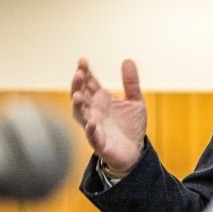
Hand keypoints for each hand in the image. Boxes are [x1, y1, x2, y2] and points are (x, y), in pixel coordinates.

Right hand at [70, 58, 147, 174]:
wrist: (135, 151)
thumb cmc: (131, 126)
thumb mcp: (135, 101)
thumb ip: (131, 82)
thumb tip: (128, 60)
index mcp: (101, 100)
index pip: (89, 83)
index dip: (85, 72)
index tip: (82, 61)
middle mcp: (94, 111)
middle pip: (81, 95)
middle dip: (78, 85)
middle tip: (79, 73)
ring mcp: (95, 127)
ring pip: (81, 115)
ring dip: (78, 105)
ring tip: (77, 95)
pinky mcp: (100, 143)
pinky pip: (92, 136)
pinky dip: (90, 130)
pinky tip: (91, 122)